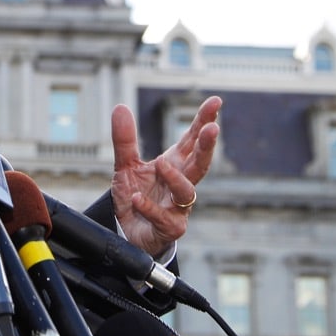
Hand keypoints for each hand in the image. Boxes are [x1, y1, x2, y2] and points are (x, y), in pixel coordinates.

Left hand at [109, 96, 221, 258]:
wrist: (128, 232)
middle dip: (207, 147)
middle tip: (213, 129)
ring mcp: (178, 207)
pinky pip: (164, 218)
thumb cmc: (136, 197)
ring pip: (187, 192)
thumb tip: (120, 107)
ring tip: (161, 165)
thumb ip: (125, 140)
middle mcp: (180, 183)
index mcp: (174, 164)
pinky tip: (137, 199)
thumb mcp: (125, 166)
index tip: (215, 102)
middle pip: (200, 163)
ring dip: (176, 177)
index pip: (192, 140)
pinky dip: (149, 207)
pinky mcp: (170, 228)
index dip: (204, 121)